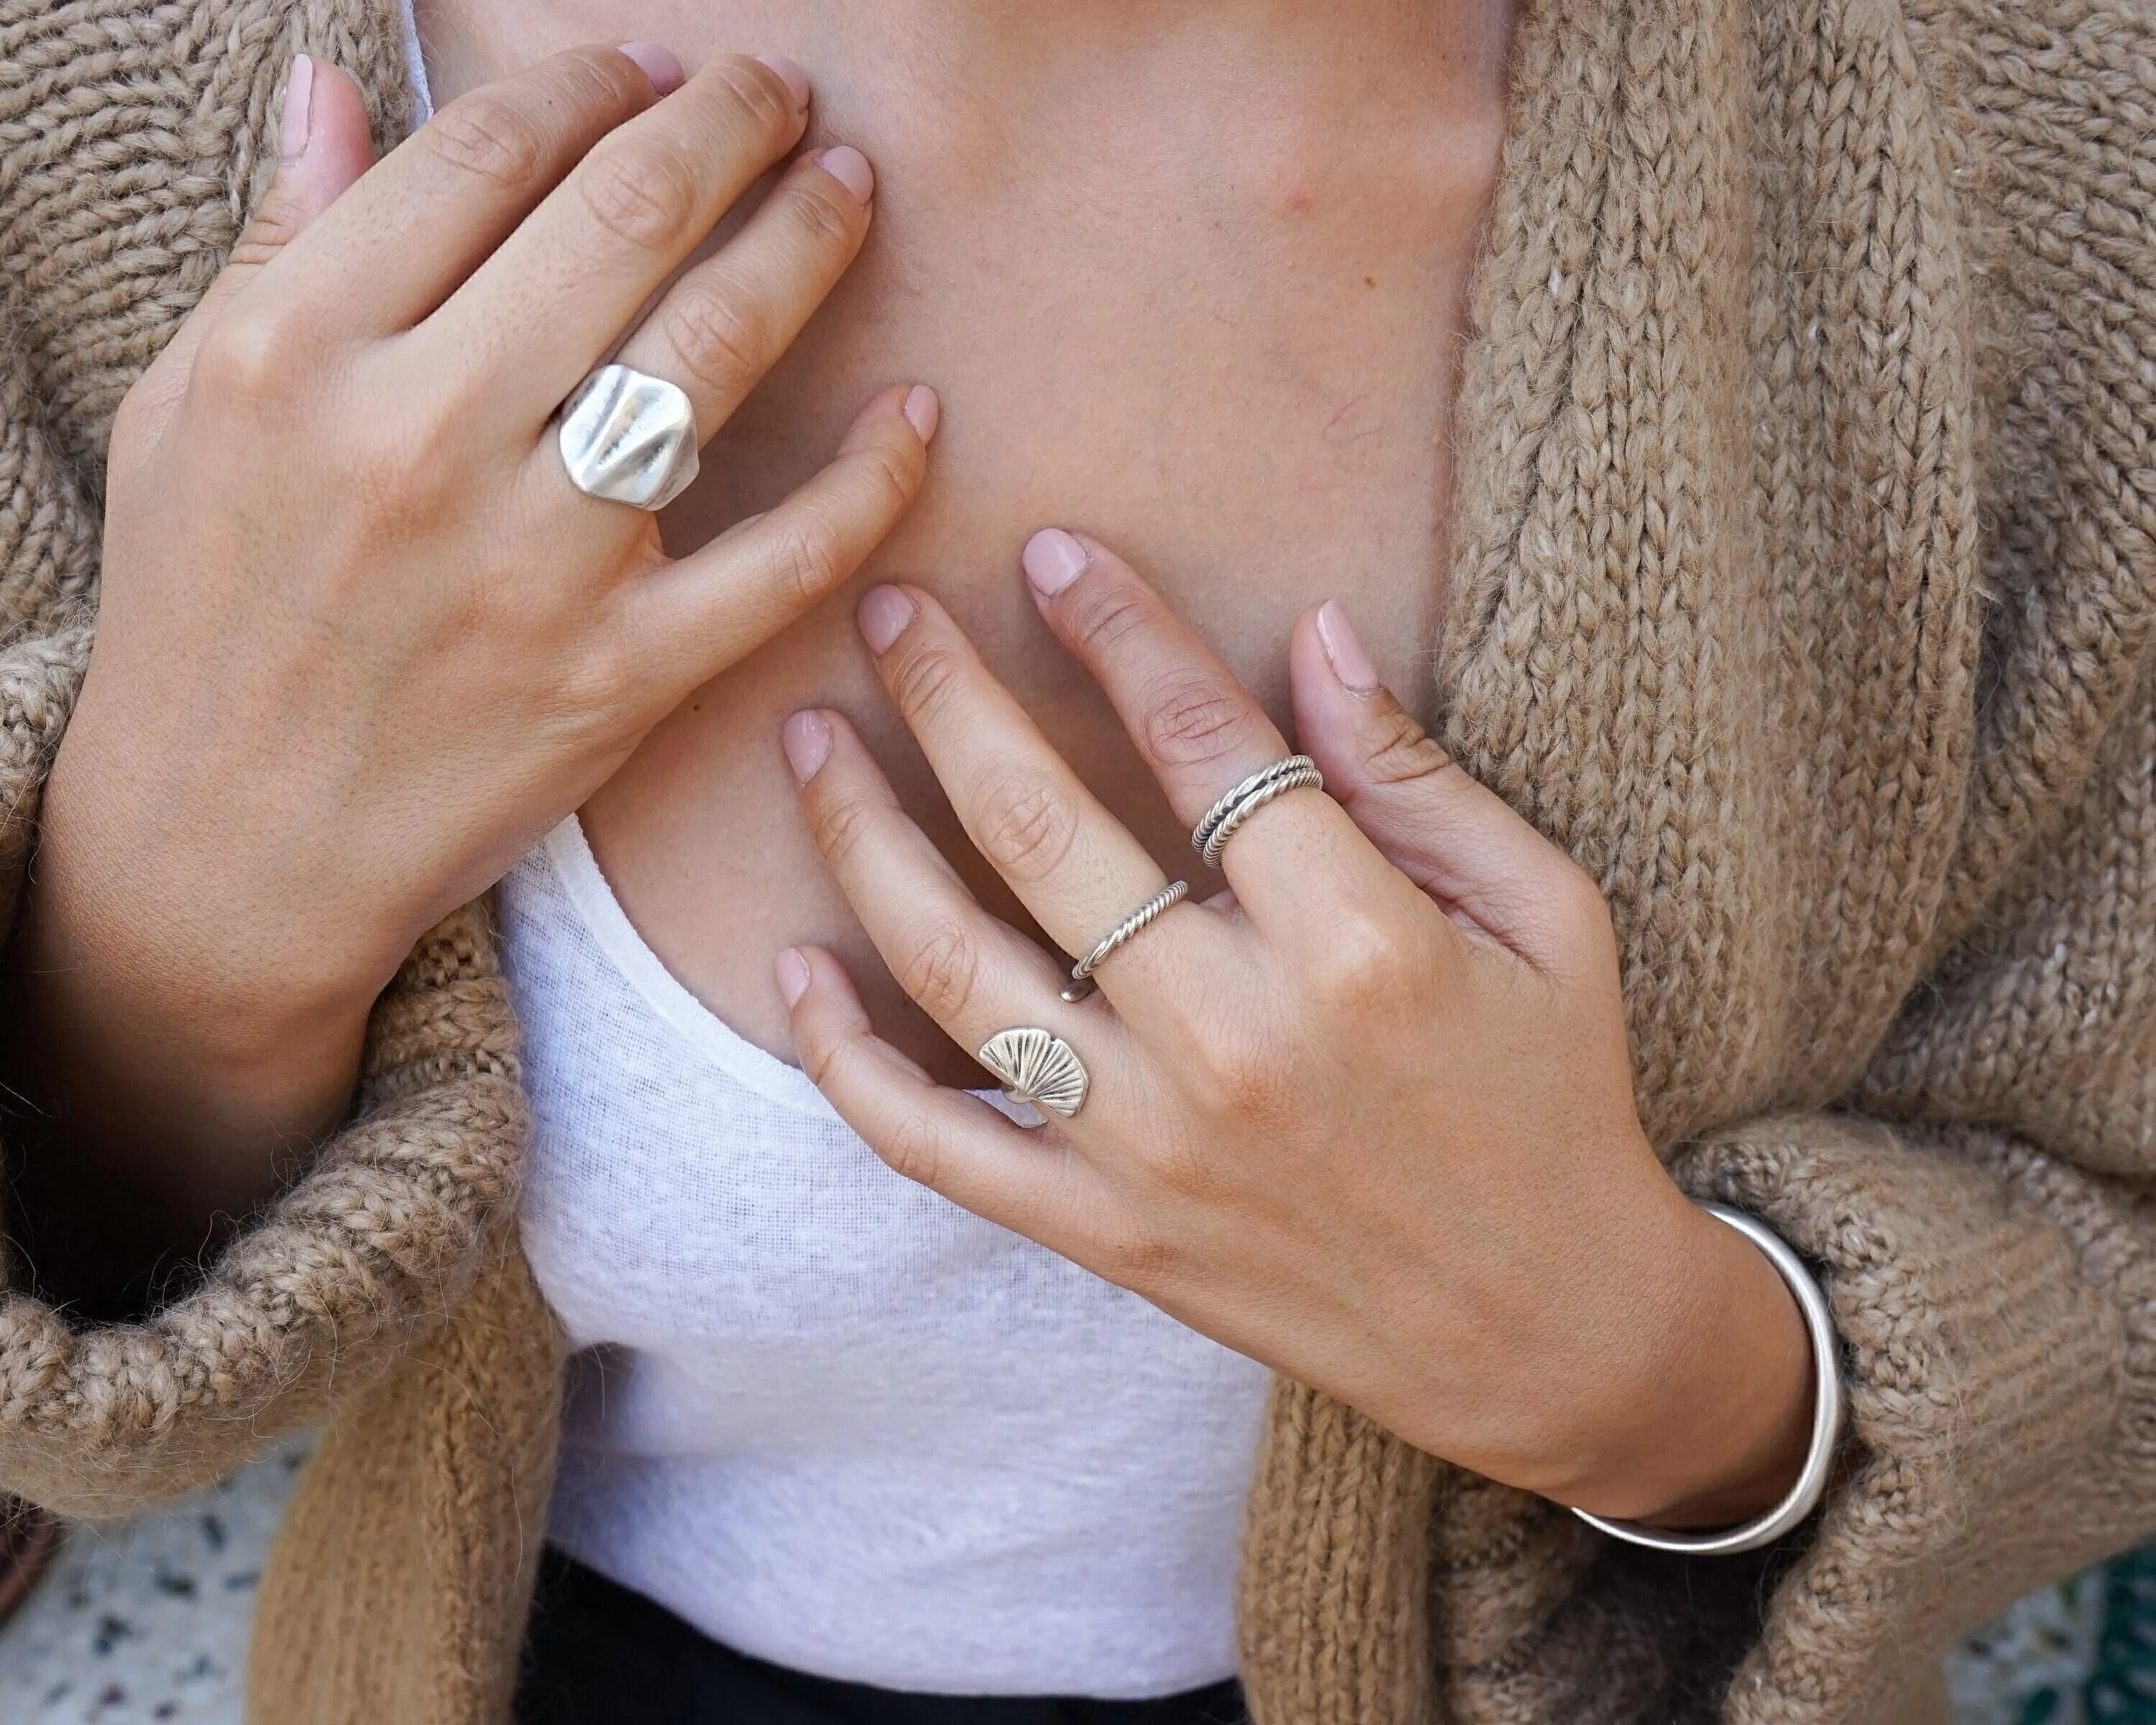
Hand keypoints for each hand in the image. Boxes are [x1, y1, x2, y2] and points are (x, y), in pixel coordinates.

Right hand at [18, 46, 932, 1239]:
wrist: (227, 840)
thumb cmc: (203, 612)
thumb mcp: (186, 411)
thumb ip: (279, 246)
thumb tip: (335, 86)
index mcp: (300, 350)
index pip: (486, 158)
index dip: (592, 87)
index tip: (648, 71)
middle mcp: (420, 438)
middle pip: (624, 222)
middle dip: (727, 126)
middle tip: (780, 94)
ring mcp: (533, 563)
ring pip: (713, 354)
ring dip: (804, 242)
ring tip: (847, 184)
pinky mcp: (620, 674)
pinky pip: (784, 556)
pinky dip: (870, 479)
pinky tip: (917, 411)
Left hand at [776, 532, 1812, 1524]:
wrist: (1544, 1330)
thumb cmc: (1553, 1098)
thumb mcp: (1545, 914)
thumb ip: (1416, 777)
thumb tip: (1315, 634)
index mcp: (1357, 944)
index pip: (1202, 740)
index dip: (1117, 628)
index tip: (1050, 553)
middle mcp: (1233, 1039)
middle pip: (1042, 830)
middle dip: (947, 695)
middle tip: (887, 610)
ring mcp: (1150, 1146)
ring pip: (953, 967)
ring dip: (864, 838)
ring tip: (811, 742)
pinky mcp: (1103, 1232)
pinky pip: (934, 1141)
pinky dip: (847, 1060)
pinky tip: (793, 966)